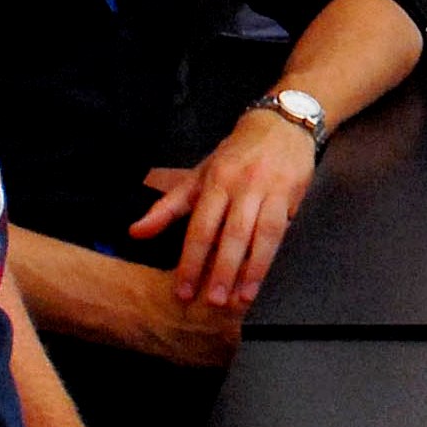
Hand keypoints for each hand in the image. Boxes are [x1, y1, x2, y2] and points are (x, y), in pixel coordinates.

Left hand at [131, 112, 314, 309]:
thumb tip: (135, 232)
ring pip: (260, 235)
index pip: (200, 227)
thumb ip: (169, 206)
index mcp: (216, 181)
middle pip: (231, 234)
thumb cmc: (236, 155)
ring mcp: (269, 190)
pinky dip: (270, 258)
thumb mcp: (199, 175)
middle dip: (221, 270)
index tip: (182, 290)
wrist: (281, 124)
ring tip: (241, 299)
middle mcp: (242, 186)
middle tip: (212, 302)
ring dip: (251, 270)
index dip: (191, 260)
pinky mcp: (291, 195)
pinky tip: (260, 279)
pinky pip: (280, 231)